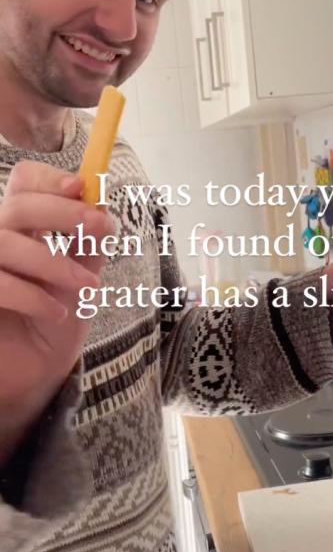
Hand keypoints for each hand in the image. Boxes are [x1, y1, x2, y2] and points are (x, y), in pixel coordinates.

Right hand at [0, 161, 113, 460]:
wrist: (36, 372)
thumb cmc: (58, 320)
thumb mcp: (83, 277)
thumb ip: (90, 244)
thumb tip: (104, 209)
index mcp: (25, 225)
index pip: (25, 181)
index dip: (50, 178)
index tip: (82, 187)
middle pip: (18, 205)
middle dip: (62, 212)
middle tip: (98, 227)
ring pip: (5, 241)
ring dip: (54, 261)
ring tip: (88, 287)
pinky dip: (31, 295)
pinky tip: (56, 312)